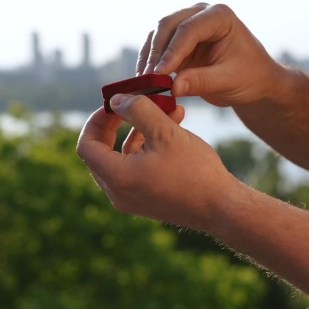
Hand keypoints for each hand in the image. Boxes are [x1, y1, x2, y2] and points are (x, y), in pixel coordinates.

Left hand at [76, 93, 241, 230]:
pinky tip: (171, 129)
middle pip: (100, 153)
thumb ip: (137, 110)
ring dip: (137, 133)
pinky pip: (135, 170)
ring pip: (121, 159)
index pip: (87, 145)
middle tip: (131, 105)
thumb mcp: (166, 131)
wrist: (222, 208)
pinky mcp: (146, 201)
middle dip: (116, 124)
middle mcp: (118, 193)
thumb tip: (116, 100)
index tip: (115, 104)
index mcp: (117, 178)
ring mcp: (131, 200)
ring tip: (165, 110)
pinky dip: (146, 149)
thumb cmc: (195, 170)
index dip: (96, 120)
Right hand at [137, 3, 287, 106]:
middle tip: (147, 79)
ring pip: (157, 34)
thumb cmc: (249, 76)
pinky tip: (144, 79)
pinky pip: (155, 47)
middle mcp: (200, 14)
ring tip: (143, 82)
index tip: (160, 73)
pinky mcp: (176, 40)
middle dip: (156, 53)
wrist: (253, 81)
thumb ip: (201, 82)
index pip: (189, 29)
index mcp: (219, 16)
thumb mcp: (229, 80)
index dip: (172, 51)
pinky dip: (149, 62)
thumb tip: (173, 87)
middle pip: (168, 26)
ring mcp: (186, 24)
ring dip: (149, 57)